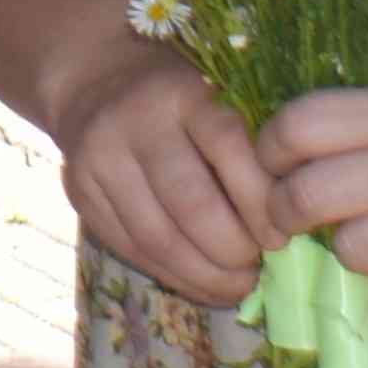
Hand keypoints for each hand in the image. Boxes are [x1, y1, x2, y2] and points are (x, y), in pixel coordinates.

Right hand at [52, 41, 283, 306]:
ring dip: (205, 275)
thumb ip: (247, 147)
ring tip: (236, 285)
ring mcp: (99, 159)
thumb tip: (287, 226)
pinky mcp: (79, 192)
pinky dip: (174, 276)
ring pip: (158, 237)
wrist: (95, 81)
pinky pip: (132, 249)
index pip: (227, 147)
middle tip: (260, 268)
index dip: (261, 202)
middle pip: (191, 203)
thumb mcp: (214, 98)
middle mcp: (133, 121)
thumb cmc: (178, 99)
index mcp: (180, 91)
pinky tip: (202, 284)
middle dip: (234, 250)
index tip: (283, 236)